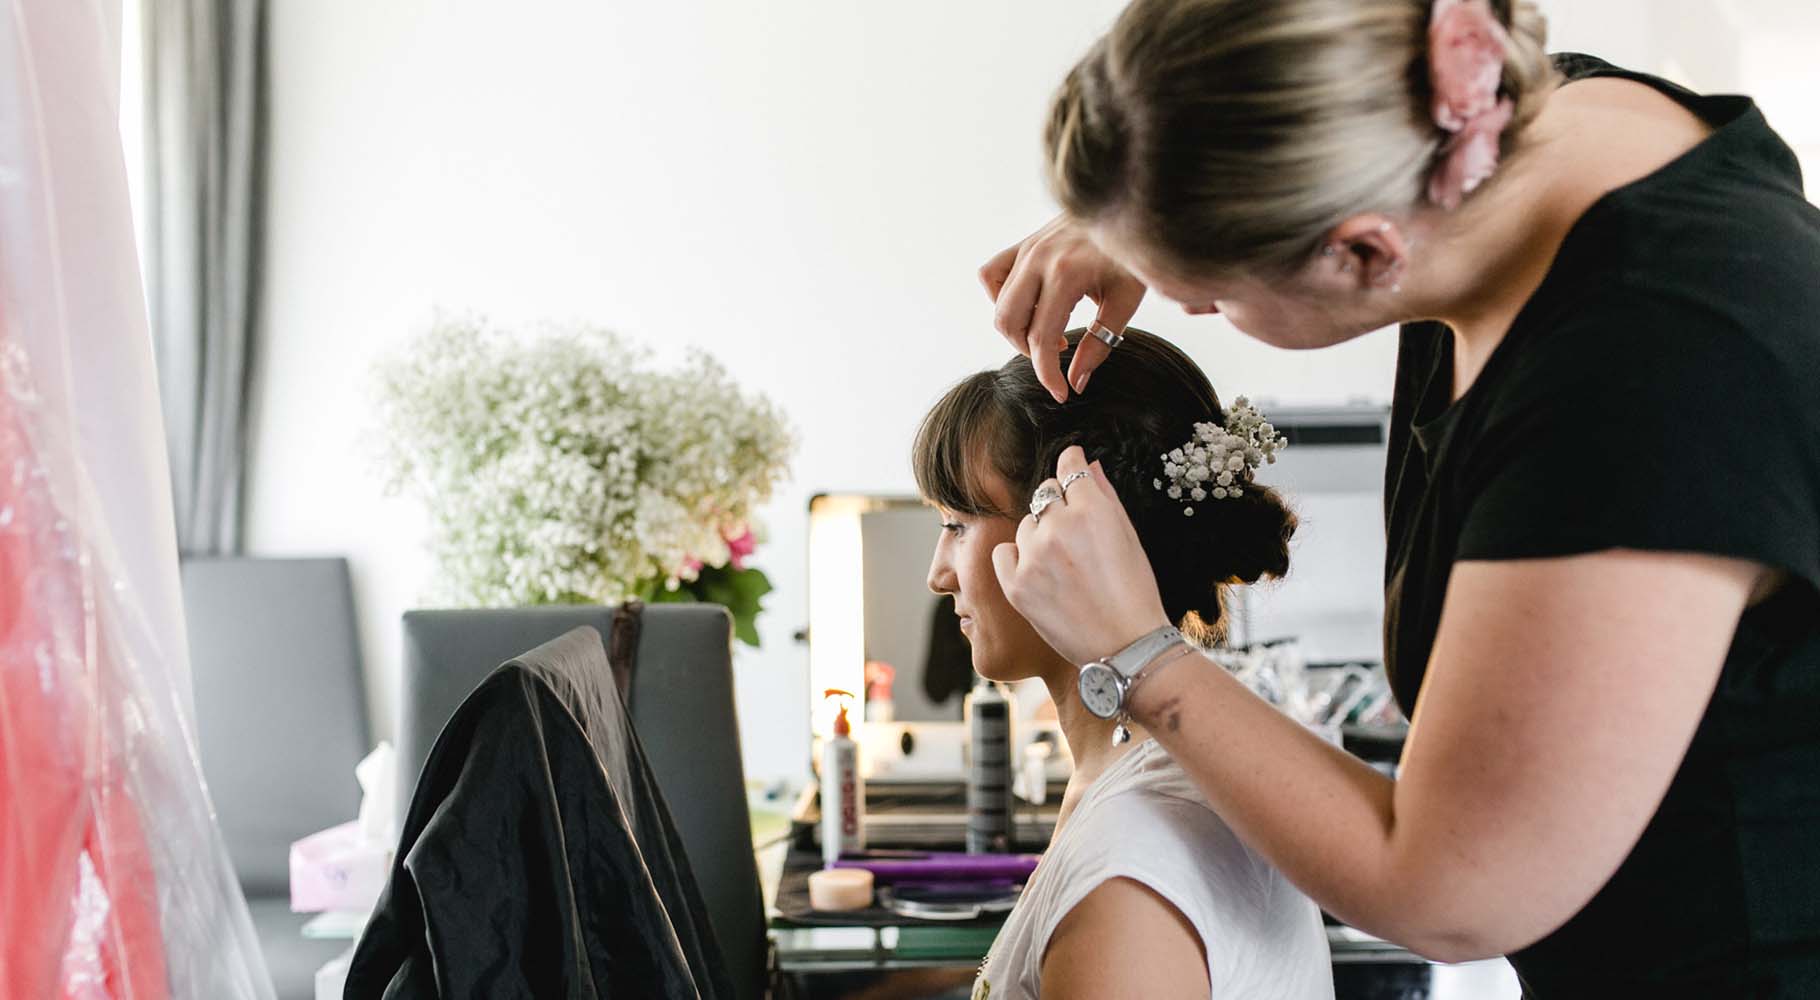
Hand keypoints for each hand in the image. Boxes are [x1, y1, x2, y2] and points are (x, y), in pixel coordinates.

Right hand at [980, 215, 1147, 402]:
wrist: (1131, 206)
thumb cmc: (1132, 254)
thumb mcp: (1125, 301)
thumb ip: (1099, 344)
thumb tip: (1076, 382)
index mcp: (1066, 275)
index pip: (1041, 339)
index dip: (1047, 374)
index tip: (1061, 393)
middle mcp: (1039, 259)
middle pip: (1009, 323)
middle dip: (1028, 352)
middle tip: (1056, 357)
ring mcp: (1028, 248)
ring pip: (998, 303)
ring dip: (1016, 328)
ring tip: (1047, 332)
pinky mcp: (1025, 243)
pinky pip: (992, 273)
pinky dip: (1000, 296)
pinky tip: (1029, 305)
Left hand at [991, 446, 1170, 665]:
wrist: (1125, 647)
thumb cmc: (1134, 593)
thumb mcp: (1130, 538)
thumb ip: (1106, 496)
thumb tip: (1087, 465)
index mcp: (1092, 510)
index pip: (1069, 467)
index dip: (1071, 466)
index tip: (1071, 467)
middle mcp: (1059, 527)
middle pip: (1045, 494)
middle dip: (1059, 506)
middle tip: (1076, 537)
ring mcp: (1034, 556)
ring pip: (1026, 525)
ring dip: (1040, 537)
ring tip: (1064, 567)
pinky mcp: (1016, 584)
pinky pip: (1003, 553)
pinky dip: (1017, 558)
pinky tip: (1039, 574)